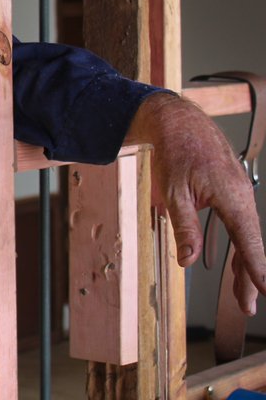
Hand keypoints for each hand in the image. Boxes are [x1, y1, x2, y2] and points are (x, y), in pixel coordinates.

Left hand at [126, 91, 265, 314]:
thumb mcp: (173, 192)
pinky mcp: (232, 193)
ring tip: (243, 294)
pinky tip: (238, 263)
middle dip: (250, 276)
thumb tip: (187, 261)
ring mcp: (240, 195)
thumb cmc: (176, 152)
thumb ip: (184, 227)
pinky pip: (240, 225)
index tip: (265, 290)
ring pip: (246, 236)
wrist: (179, 122)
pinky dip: (241, 246)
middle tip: (247, 307)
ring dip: (245, 264)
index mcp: (232, 198)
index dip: (256, 268)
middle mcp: (242, 197)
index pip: (248, 242)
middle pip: (250, 244)